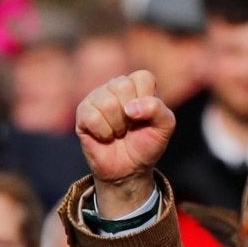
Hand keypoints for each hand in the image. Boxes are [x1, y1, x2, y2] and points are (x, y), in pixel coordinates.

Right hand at [75, 69, 174, 217]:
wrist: (129, 169)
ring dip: (117, 126)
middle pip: (122, 85)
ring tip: (118, 132)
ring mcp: (95, 98)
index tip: (146, 116)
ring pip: (106, 102)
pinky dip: (103, 133)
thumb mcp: (165, 127)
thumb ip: (157, 109)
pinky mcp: (82, 113)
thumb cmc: (146, 144)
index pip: (142, 77)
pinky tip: (105, 136)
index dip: (147, 100)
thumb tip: (130, 108)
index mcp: (136, 85)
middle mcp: (114, 87)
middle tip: (131, 126)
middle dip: (131, 114)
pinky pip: (92, 117)